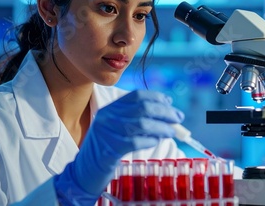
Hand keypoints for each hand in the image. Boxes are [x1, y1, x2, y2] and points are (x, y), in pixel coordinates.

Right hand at [54, 90, 183, 204]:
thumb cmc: (107, 148)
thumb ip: (135, 118)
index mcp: (110, 109)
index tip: (170, 103)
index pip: (137, 95)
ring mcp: (108, 132)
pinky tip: (156, 141)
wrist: (85, 169)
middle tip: (178, 118)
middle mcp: (108, 117)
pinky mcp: (111, 149)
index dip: (156, 97)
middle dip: (165, 112)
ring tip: (171, 132)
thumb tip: (167, 112)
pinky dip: (150, 140)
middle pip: (143, 108)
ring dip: (161, 127)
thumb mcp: (116, 127)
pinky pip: (136, 141)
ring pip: (142, 124)